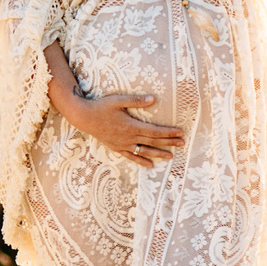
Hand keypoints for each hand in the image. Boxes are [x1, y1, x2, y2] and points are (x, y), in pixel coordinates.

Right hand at [60, 86, 185, 167]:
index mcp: (131, 126)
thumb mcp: (118, 100)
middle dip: (169, 143)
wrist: (83, 117)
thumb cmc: (101, 106)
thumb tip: (153, 99)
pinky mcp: (116, 148)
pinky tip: (150, 165)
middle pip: (153, 141)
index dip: (169, 132)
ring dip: (158, 154)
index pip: (155, 131)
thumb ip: (136, 101)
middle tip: (182, 144)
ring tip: (171, 157)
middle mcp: (129, 138)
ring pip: (144, 151)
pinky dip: (141, 161)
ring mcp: (123, 145)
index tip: (180, 133)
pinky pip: (131, 157)